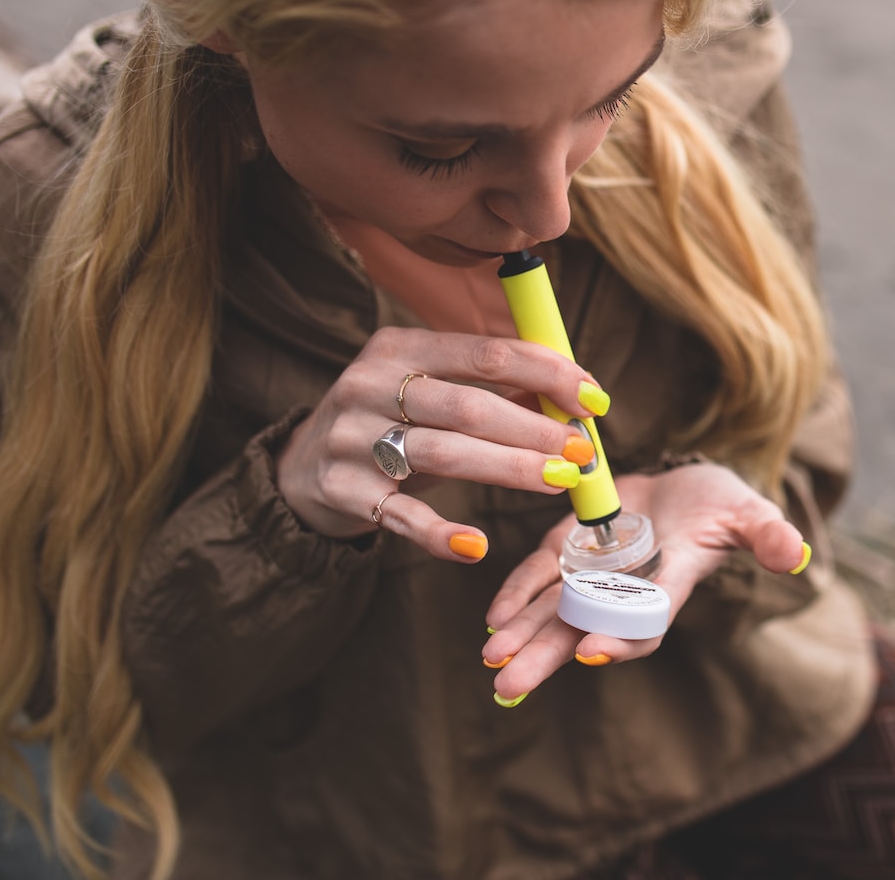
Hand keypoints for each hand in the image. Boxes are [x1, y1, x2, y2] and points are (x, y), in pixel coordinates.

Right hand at [275, 326, 605, 559]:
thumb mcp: (431, 394)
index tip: (594, 399)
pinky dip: (440, 534)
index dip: (548, 374)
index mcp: (399, 348)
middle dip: (536, 429)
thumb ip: (494, 390)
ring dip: (509, 469)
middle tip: (583, 450)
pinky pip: (400, 516)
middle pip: (470, 406)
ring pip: (444, 454)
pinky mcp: (343, 491)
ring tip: (559, 482)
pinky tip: (478, 546)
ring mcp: (351, 439)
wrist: (301, 470)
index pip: (487, 354)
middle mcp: (370, 385)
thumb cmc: (390, 423)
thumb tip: (574, 396)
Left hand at [480, 463, 809, 701]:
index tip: (592, 653)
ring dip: (521, 635)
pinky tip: (494, 619)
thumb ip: (768, 534)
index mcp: (669, 583)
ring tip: (493, 661)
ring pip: (552, 611)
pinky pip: (538, 575)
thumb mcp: (749, 513)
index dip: (621, 637)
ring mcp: (593, 571)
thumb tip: (796, 556)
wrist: (684, 486)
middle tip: (510, 685)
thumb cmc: (721, 506)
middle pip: (582, 629)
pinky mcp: (568, 547)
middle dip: (546, 657)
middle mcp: (625, 588)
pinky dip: (516, 594)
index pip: (644, 619)